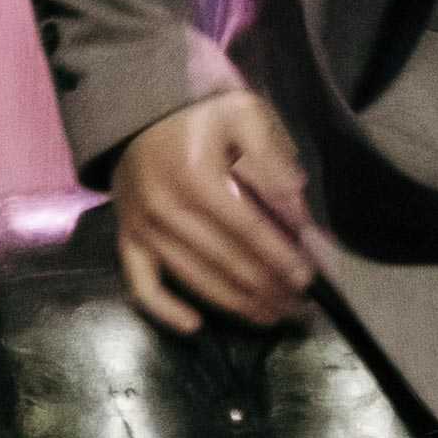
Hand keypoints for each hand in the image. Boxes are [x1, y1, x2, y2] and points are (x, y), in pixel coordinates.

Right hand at [107, 90, 320, 332]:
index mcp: (196, 177)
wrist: (139, 110)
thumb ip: (273, 160)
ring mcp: (142, 228)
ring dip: (235, 304)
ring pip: (194, 279)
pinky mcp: (127, 238)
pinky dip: (164, 310)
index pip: (248, 231)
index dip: (281, 258)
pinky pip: (141, 284)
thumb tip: (297, 212)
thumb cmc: (201, 114)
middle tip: (299, 306)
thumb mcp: (245, 116)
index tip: (310, 280)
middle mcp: (165, 209)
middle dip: (267, 288)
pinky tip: (195, 326)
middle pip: (226, 262)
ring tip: (271, 316)